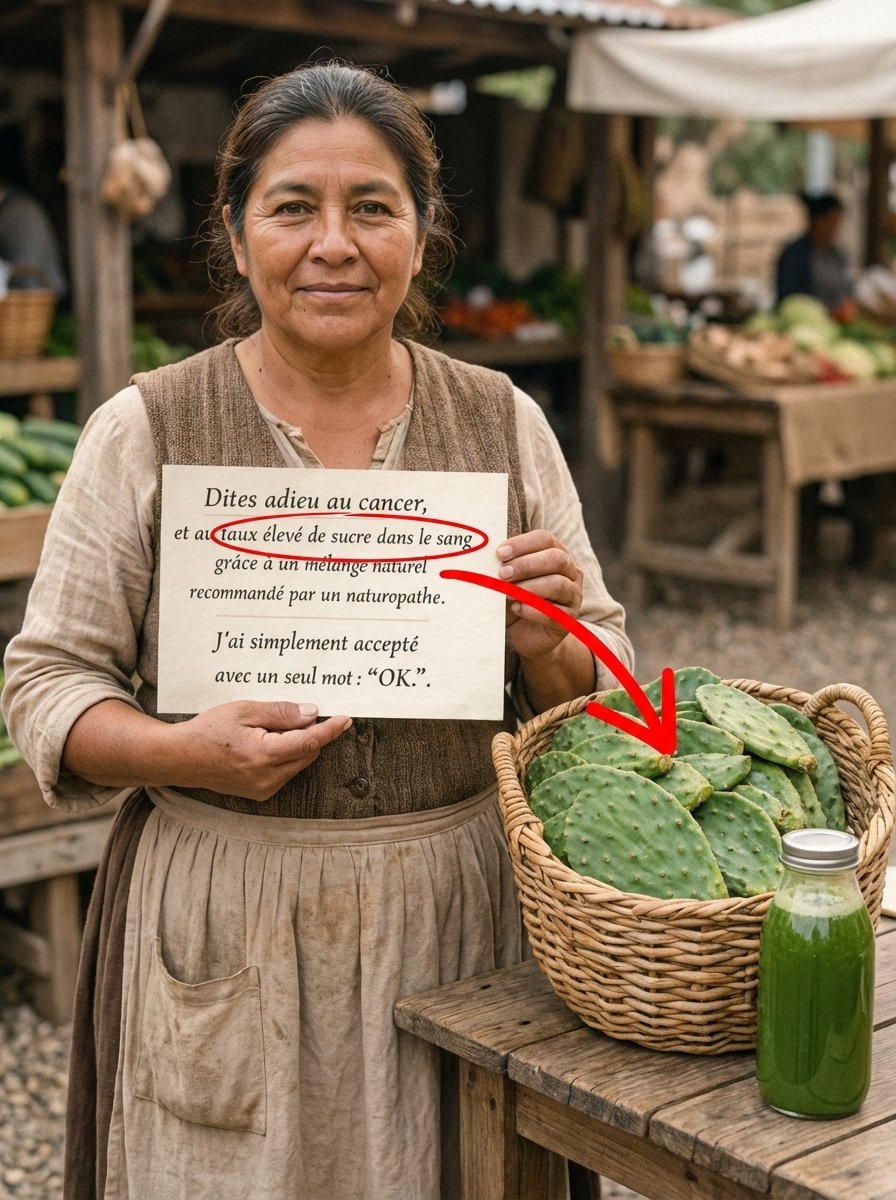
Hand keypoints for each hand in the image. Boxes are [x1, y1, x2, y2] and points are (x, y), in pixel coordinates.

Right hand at [173, 700, 350, 801]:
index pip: (309, 742)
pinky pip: (286, 772)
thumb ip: (281, 712)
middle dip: (309, 733)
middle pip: (308, 753)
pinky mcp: (259, 793)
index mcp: (264, 755)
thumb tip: (312, 714)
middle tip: (294, 715)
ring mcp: (263, 789)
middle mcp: (267, 778)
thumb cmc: (209, 730)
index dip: (330, 730)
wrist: (181, 758)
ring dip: (297, 745)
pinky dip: (286, 756)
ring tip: (269, 729)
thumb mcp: (245, 710)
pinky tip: (265, 743)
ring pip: (298, 763)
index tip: (346, 719)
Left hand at [496, 530, 583, 662]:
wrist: (527, 634)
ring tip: (507, 594)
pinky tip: (516, 609)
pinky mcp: (569, 619)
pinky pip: (554, 612)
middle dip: (527, 565)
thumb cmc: (516, 599)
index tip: (499, 553)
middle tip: (503, 574)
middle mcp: (571, 572)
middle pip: (556, 559)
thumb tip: (486, 557)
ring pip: (558, 584)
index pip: (545, 539)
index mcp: (557, 553)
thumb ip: (504, 567)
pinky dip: (532, 610)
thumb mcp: (509, 580)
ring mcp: (573, 596)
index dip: (522, 544)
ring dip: (529, 587)